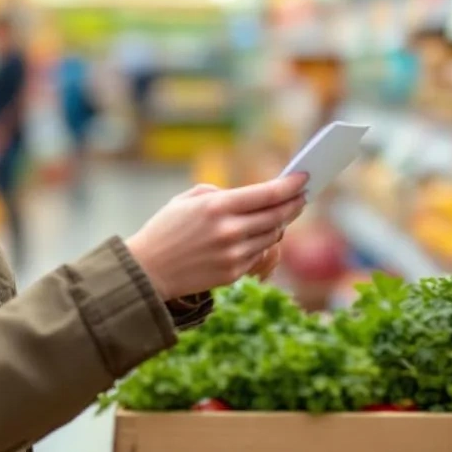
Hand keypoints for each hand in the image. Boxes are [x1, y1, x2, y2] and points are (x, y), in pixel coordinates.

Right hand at [125, 173, 307, 299]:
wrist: (148, 270)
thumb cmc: (166, 229)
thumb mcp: (187, 200)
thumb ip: (220, 193)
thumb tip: (252, 197)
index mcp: (217, 206)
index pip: (267, 194)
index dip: (290, 185)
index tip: (304, 178)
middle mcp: (230, 230)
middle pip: (277, 215)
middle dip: (294, 204)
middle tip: (302, 196)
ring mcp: (234, 254)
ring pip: (272, 235)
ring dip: (281, 223)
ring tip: (285, 213)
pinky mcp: (234, 273)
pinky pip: (260, 253)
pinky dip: (264, 241)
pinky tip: (264, 233)